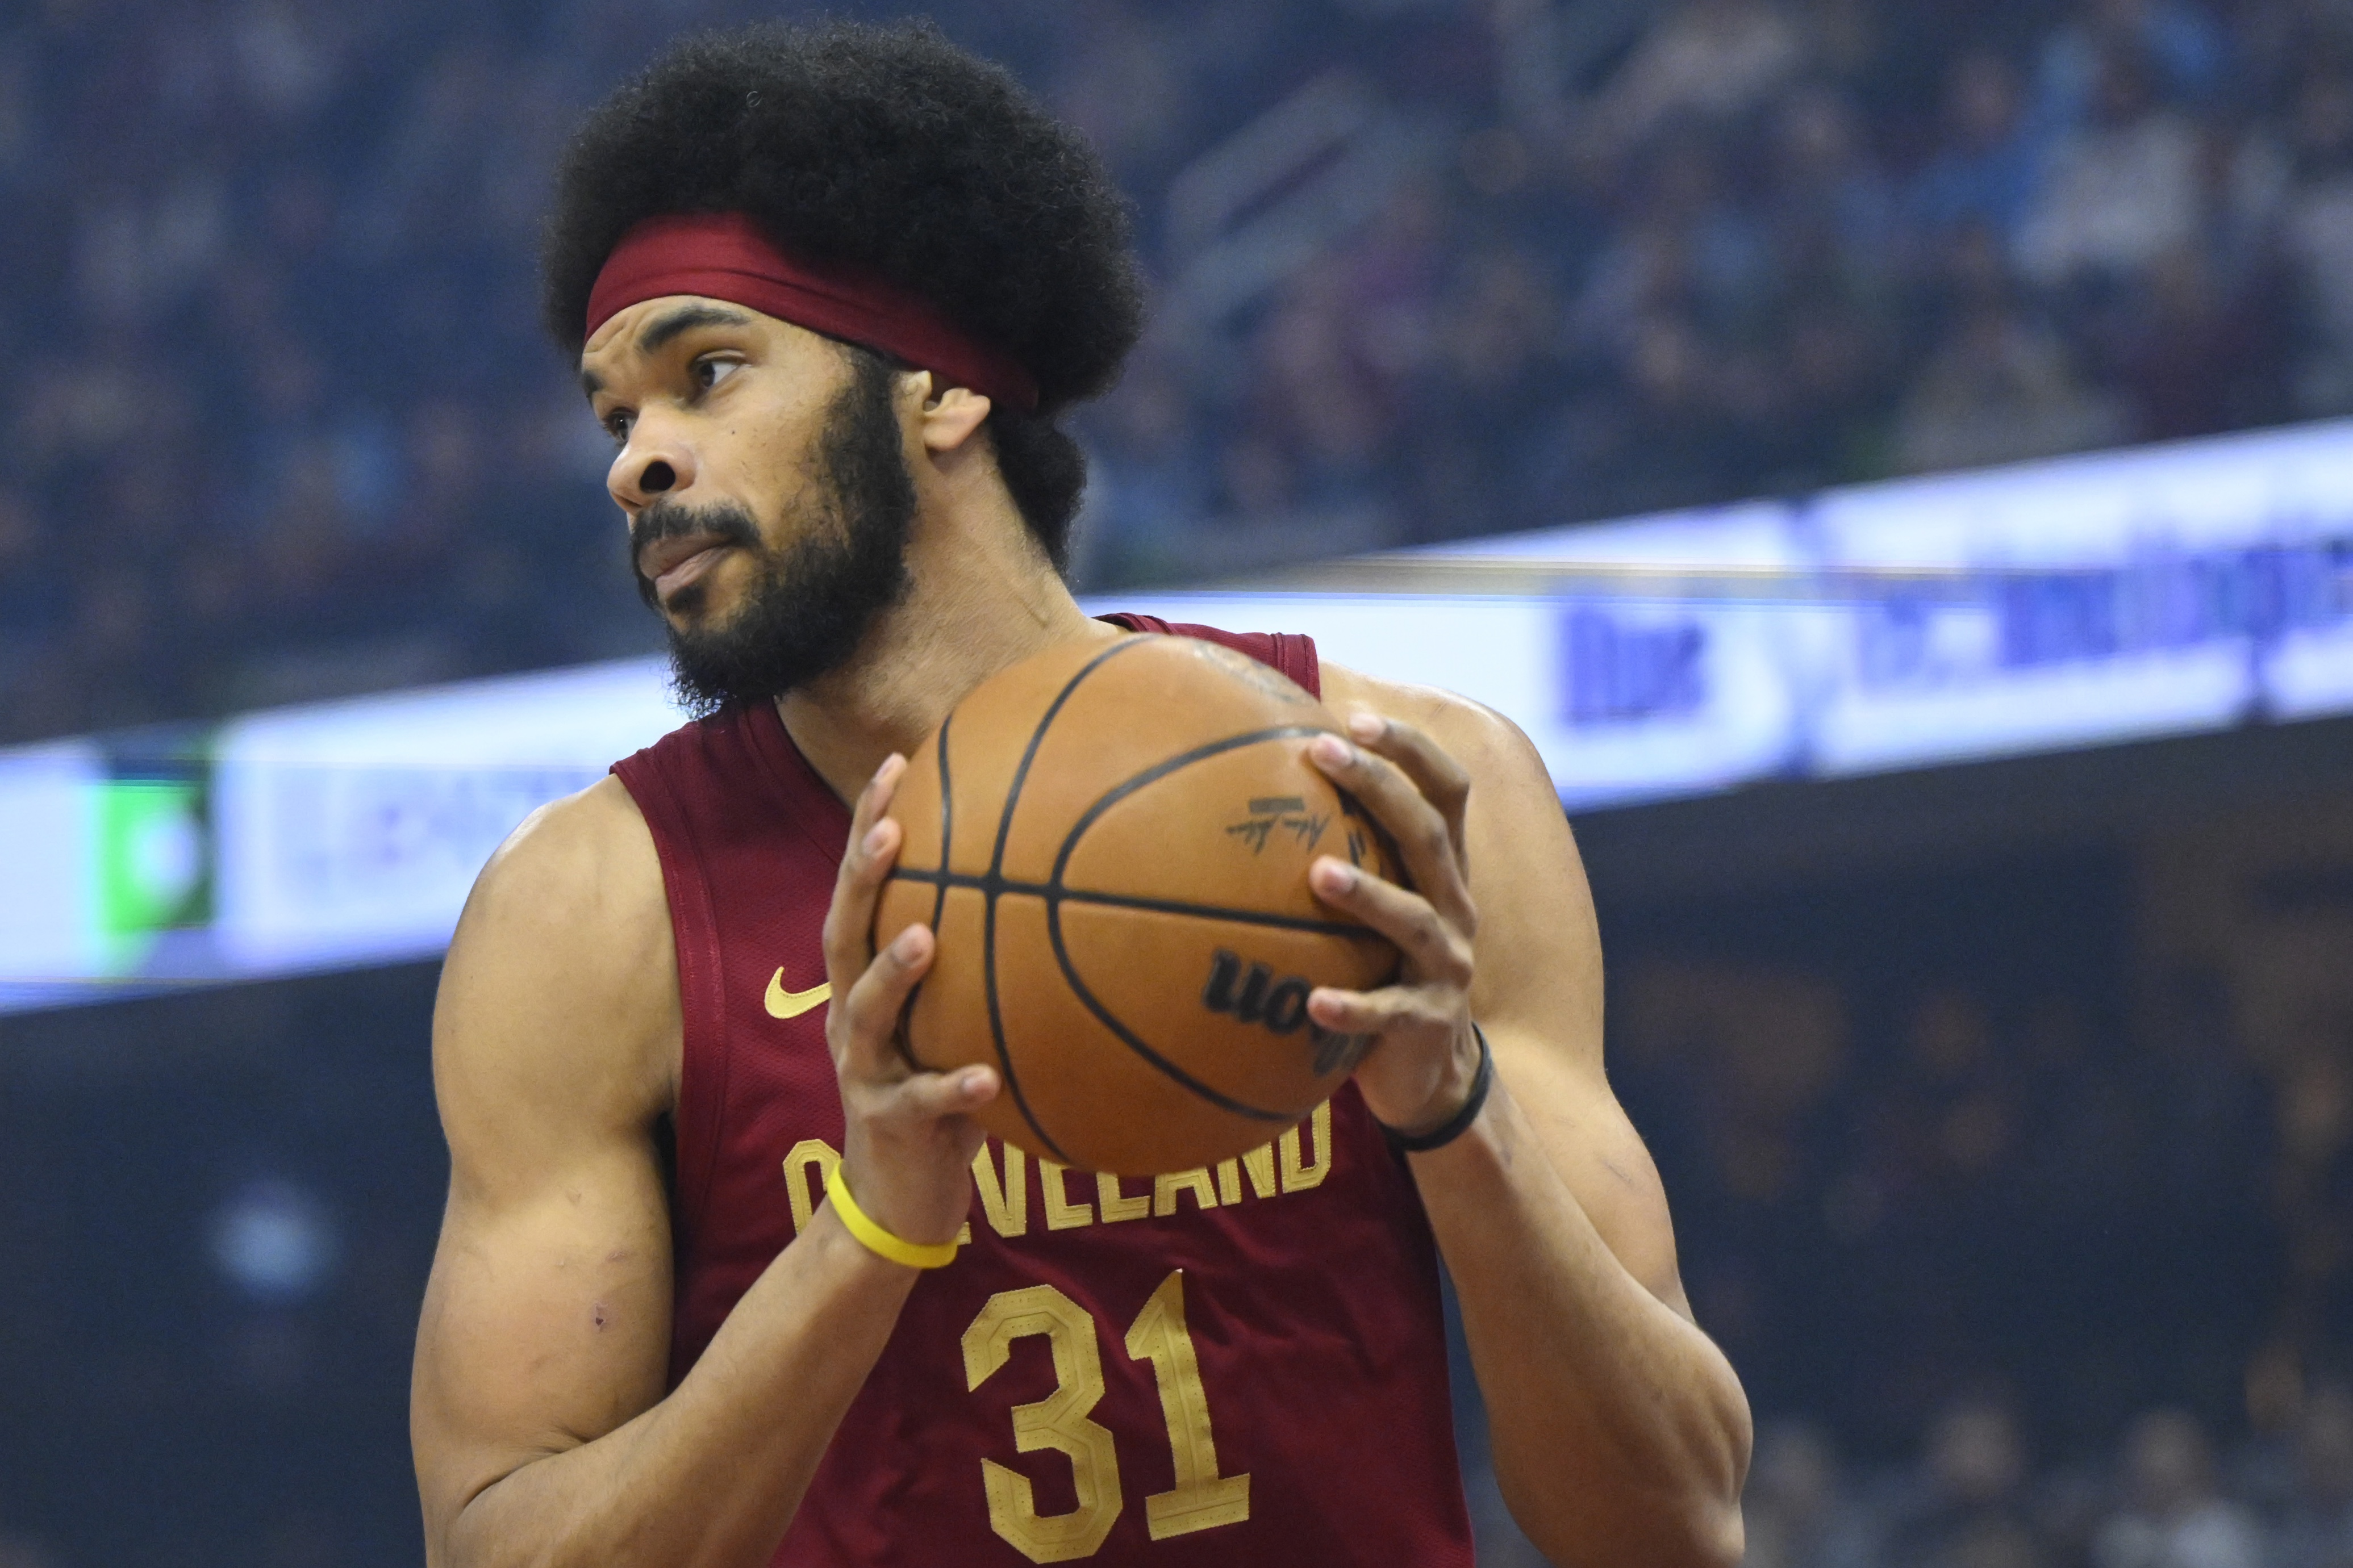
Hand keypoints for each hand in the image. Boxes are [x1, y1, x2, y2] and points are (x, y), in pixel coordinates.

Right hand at [820, 754, 1000, 1251]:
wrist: (898, 1200)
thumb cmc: (940, 1093)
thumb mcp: (958, 1018)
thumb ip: (988, 963)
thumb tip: (1068, 887)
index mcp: (866, 981)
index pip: (860, 890)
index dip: (869, 827)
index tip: (899, 763)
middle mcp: (852, 1016)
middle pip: (843, 931)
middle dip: (864, 875)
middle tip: (895, 826)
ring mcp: (864, 1071)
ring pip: (864, 1013)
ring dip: (893, 971)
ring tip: (925, 937)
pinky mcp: (888, 1126)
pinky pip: (921, 1103)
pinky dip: (953, 1087)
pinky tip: (989, 1074)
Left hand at [1304, 712, 1484, 1139]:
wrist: (1430, 1075)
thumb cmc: (1380, 972)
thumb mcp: (1374, 911)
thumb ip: (1340, 855)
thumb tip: (1244, 791)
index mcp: (1443, 873)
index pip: (1446, 791)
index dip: (1410, 748)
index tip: (1355, 717)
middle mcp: (1454, 908)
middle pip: (1426, 834)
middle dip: (1379, 785)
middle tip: (1321, 752)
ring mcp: (1446, 967)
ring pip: (1413, 919)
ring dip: (1368, 893)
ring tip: (1317, 873)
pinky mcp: (1426, 1023)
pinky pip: (1388, 1013)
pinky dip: (1352, 1006)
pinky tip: (1310, 1003)